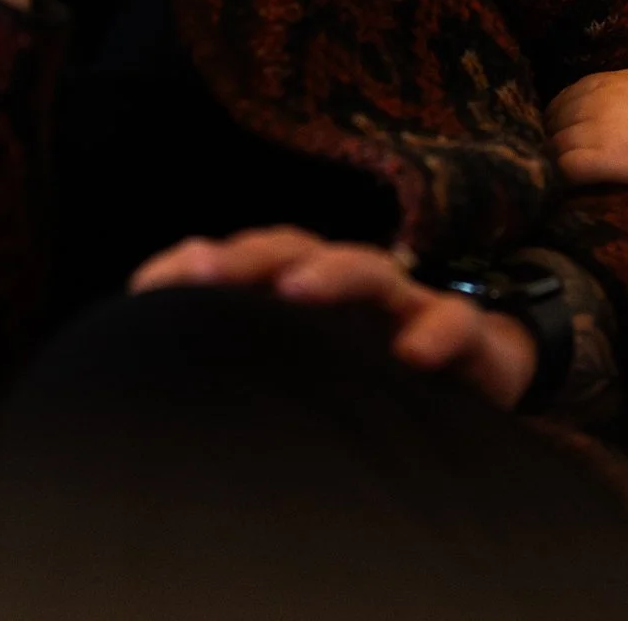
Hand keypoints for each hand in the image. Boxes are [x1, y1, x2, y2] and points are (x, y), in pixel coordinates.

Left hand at [128, 226, 538, 409]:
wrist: (480, 376)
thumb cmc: (375, 371)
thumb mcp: (308, 365)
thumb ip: (245, 350)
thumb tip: (161, 335)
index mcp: (307, 292)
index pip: (248, 261)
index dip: (201, 266)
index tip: (146, 288)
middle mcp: (351, 289)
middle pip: (299, 251)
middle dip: (253, 256)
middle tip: (210, 271)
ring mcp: (408, 306)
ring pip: (370, 270)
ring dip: (331, 274)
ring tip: (296, 290)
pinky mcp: (465, 335)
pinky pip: (455, 321)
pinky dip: (436, 332)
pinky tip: (411, 356)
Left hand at [545, 62, 627, 203]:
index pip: (577, 89)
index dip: (563, 113)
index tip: (560, 134)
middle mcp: (616, 95)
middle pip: (559, 113)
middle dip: (550, 137)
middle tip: (547, 165)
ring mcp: (613, 125)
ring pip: (556, 141)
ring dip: (548, 162)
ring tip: (547, 185)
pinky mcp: (616, 159)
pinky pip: (566, 167)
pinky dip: (555, 179)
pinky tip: (556, 195)